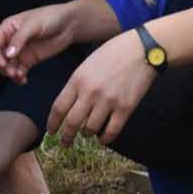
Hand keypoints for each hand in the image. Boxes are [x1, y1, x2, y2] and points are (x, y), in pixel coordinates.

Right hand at [0, 2, 87, 83]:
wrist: (69, 24)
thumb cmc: (50, 17)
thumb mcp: (33, 25)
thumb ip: (20, 39)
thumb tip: (8, 55)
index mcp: (8, 28)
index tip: (3, 64)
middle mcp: (11, 40)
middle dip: (3, 67)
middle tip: (12, 73)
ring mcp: (20, 51)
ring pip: (8, 66)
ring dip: (10, 74)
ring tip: (19, 77)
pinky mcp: (29, 60)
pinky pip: (19, 71)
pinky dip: (19, 77)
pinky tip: (23, 80)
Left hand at [45, 30, 153, 146]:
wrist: (141, 49)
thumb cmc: (113, 53)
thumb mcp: (87, 64)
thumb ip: (77, 85)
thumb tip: (69, 107)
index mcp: (78, 79)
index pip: (59, 108)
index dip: (53, 123)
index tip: (51, 131)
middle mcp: (91, 92)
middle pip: (71, 123)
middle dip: (66, 137)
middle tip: (65, 143)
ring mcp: (108, 101)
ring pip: (90, 129)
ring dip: (86, 134)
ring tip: (87, 133)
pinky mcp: (125, 108)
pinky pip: (111, 131)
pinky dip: (104, 139)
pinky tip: (102, 138)